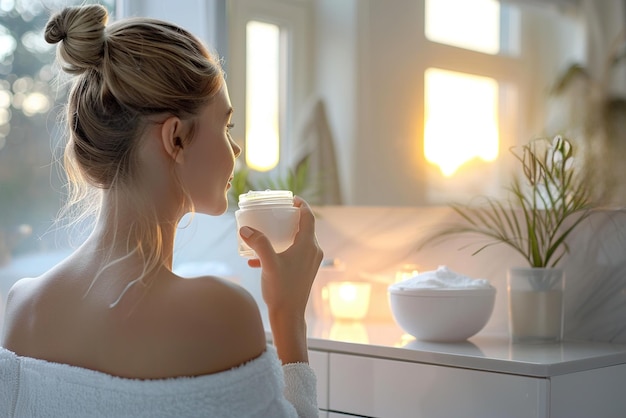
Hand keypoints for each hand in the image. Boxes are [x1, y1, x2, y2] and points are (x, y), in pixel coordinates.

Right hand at [239, 196, 322, 317]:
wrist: (289, 317)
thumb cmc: (282, 290)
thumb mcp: (268, 264)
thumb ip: (258, 244)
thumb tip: (245, 229)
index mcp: (308, 246)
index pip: (308, 217)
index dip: (301, 205)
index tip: (290, 199)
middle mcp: (313, 252)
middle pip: (304, 227)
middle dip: (289, 219)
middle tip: (275, 213)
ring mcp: (309, 263)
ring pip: (297, 241)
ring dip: (282, 236)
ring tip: (265, 234)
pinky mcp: (304, 272)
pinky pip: (293, 254)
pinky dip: (279, 252)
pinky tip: (257, 260)